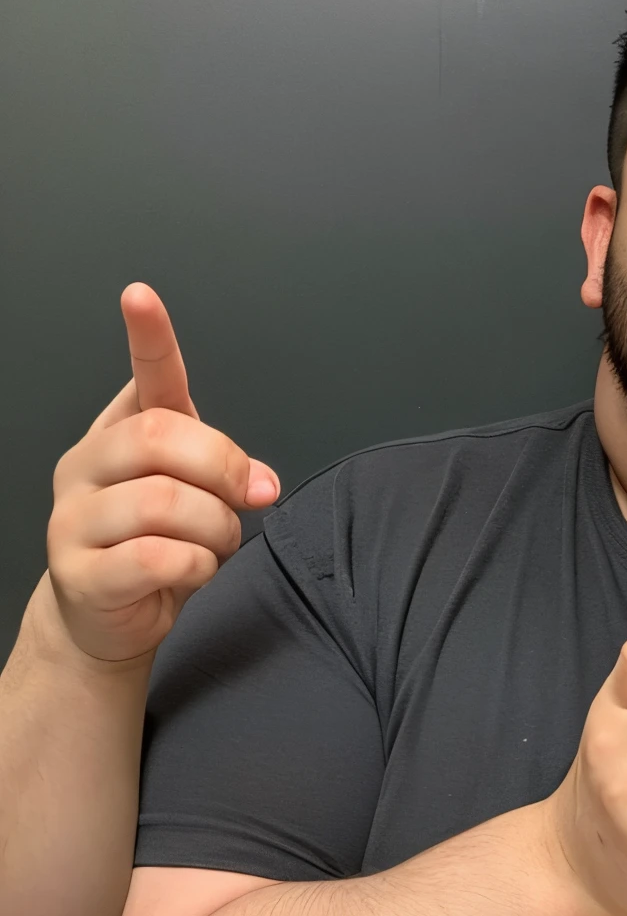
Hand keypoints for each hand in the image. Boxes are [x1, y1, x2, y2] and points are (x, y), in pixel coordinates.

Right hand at [46, 284, 279, 663]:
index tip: (141, 297)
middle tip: (244, 499)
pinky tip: (193, 571)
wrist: (109, 617)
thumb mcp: (195, 499)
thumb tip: (262, 483)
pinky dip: (195, 566)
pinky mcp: (81, 572)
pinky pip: (156, 557)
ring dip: (215, 528)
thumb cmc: (157, 548)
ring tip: (214, 545)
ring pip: (164, 501)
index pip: (140, 379)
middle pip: (161, 438)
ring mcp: (75, 519)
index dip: (147, 338)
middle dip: (223, 469)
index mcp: (123, 436)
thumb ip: (226, 475)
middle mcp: (88, 466)